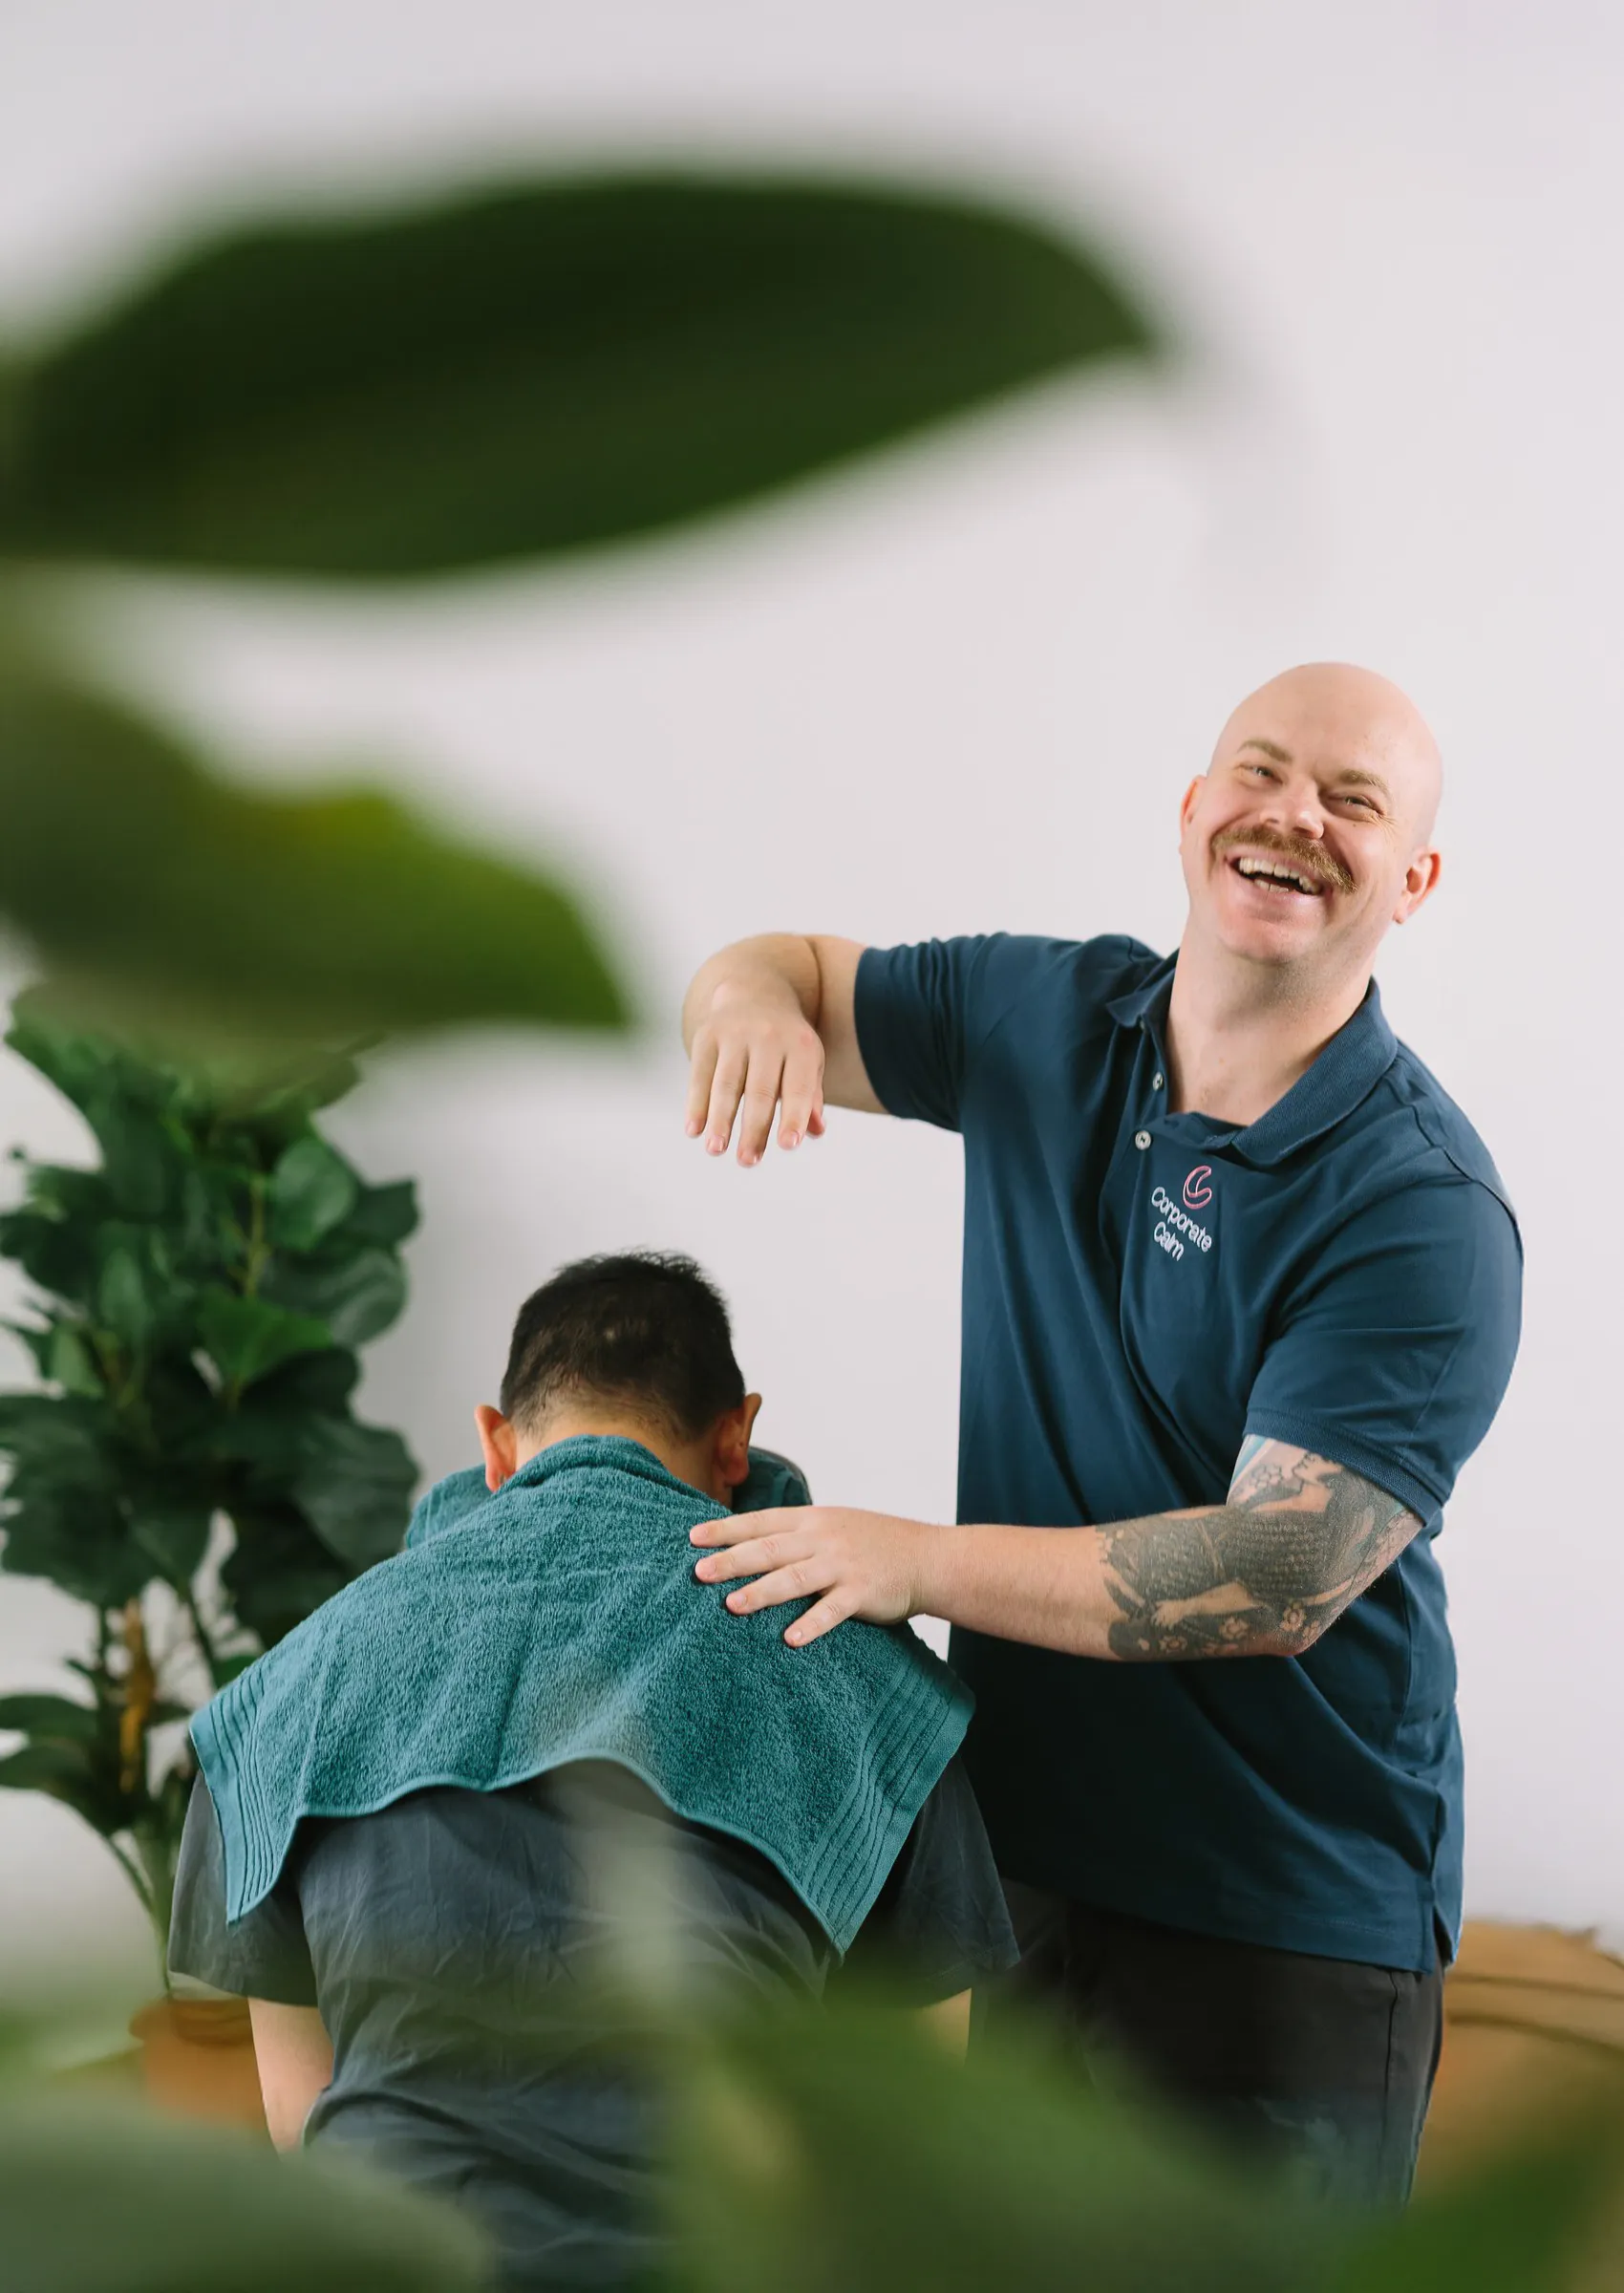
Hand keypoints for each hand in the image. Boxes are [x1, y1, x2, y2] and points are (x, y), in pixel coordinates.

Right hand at [684, 976, 826, 1165]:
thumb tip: (815, 1131)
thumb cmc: (786, 1043)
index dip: (794, 1115)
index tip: (788, 1145)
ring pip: (727, 1083)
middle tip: (747, 1161)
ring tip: (716, 1150)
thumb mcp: (807, 1062)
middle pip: (760, 1090)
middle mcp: (768, 1036)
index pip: (799, 1086)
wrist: (754, 992)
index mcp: (801, 1045)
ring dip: (720, 1119)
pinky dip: (696, 1104)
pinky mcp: (707, 1034)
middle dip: (754, 1128)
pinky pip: (699, 1074)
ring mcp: (735, 1033)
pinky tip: (693, 1130)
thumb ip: (811, 1097)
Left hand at [690, 1505, 932, 1645]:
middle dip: (732, 1561)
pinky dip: (811, 1624)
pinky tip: (790, 1639)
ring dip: (762, 1592)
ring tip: (731, 1605)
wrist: (925, 1557)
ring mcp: (842, 1565)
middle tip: (699, 1573)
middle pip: (769, 1549)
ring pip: (794, 1578)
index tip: (693, 1538)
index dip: (726, 1530)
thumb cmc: (872, 1543)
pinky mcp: (861, 1593)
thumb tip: (747, 1545)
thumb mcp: (832, 1526)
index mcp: (811, 1520)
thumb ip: (795, 1534)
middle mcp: (822, 1539)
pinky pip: (832, 1610)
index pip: (760, 1522)